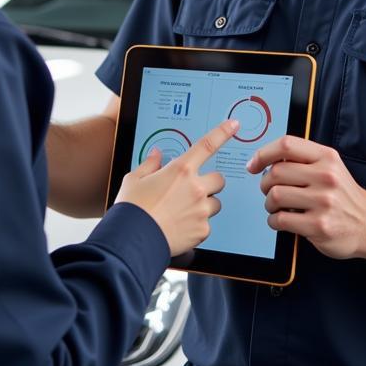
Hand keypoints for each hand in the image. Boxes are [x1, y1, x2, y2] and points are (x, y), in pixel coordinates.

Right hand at [116, 119, 238, 255]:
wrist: (133, 240)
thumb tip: (156, 155)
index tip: (233, 125)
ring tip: (183, 212)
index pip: (207, 145)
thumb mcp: (134, 179)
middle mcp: (196, 188)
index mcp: (181, 170)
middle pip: (218, 179)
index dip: (222, 132)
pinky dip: (197, 225)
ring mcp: (201, 210)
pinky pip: (207, 224)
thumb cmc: (132, 208)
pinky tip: (180, 227)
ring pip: (215, 203)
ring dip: (204, 205)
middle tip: (193, 190)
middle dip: (209, 183)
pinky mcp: (203, 231)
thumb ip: (149, 165)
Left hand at [246, 135, 365, 259]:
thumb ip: (303, 159)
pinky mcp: (319, 226)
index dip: (263, 153)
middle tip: (268, 190)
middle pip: (276, 172)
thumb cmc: (343, 195)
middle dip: (264, 183)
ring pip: (275, 195)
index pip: (286, 145)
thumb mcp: (330, 167)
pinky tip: (281, 221)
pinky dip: (273, 221)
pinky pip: (280, 219)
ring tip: (277, 207)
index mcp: (326, 157)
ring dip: (268, 203)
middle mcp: (326, 177)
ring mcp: (323, 202)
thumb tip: (266, 158)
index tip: (254, 165)